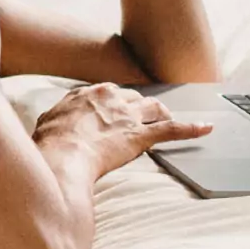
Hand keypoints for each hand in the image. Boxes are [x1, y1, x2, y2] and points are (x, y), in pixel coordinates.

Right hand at [32, 83, 212, 177]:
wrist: (63, 156)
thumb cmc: (49, 144)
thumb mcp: (43, 124)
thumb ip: (52, 121)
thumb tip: (46, 127)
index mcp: (86, 94)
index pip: (107, 93)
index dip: (113, 103)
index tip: (113, 109)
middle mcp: (110, 98)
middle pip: (132, 97)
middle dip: (138, 107)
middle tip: (141, 116)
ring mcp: (127, 116)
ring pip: (153, 107)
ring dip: (162, 113)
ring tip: (168, 117)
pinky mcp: (141, 135)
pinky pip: (172, 129)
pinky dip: (191, 129)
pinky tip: (205, 129)